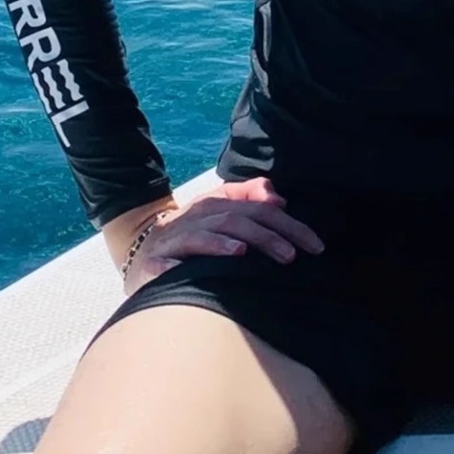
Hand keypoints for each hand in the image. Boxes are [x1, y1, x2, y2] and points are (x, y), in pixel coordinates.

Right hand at [124, 175, 325, 296]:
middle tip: (298, 254)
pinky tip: (234, 256)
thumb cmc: (189, 232)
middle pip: (244, 218)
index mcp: (218, 202)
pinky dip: (213, 250)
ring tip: (278, 252)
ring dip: (251, 239)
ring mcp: (181, 234)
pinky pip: (189, 250)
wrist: (137, 247)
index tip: (315, 245)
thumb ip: (248, 197)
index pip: (261, 209)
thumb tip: (279, 198)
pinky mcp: (163, 256)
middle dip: (275, 234)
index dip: (290, 224)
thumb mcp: (218, 210)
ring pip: (220, 228)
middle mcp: (202, 213)